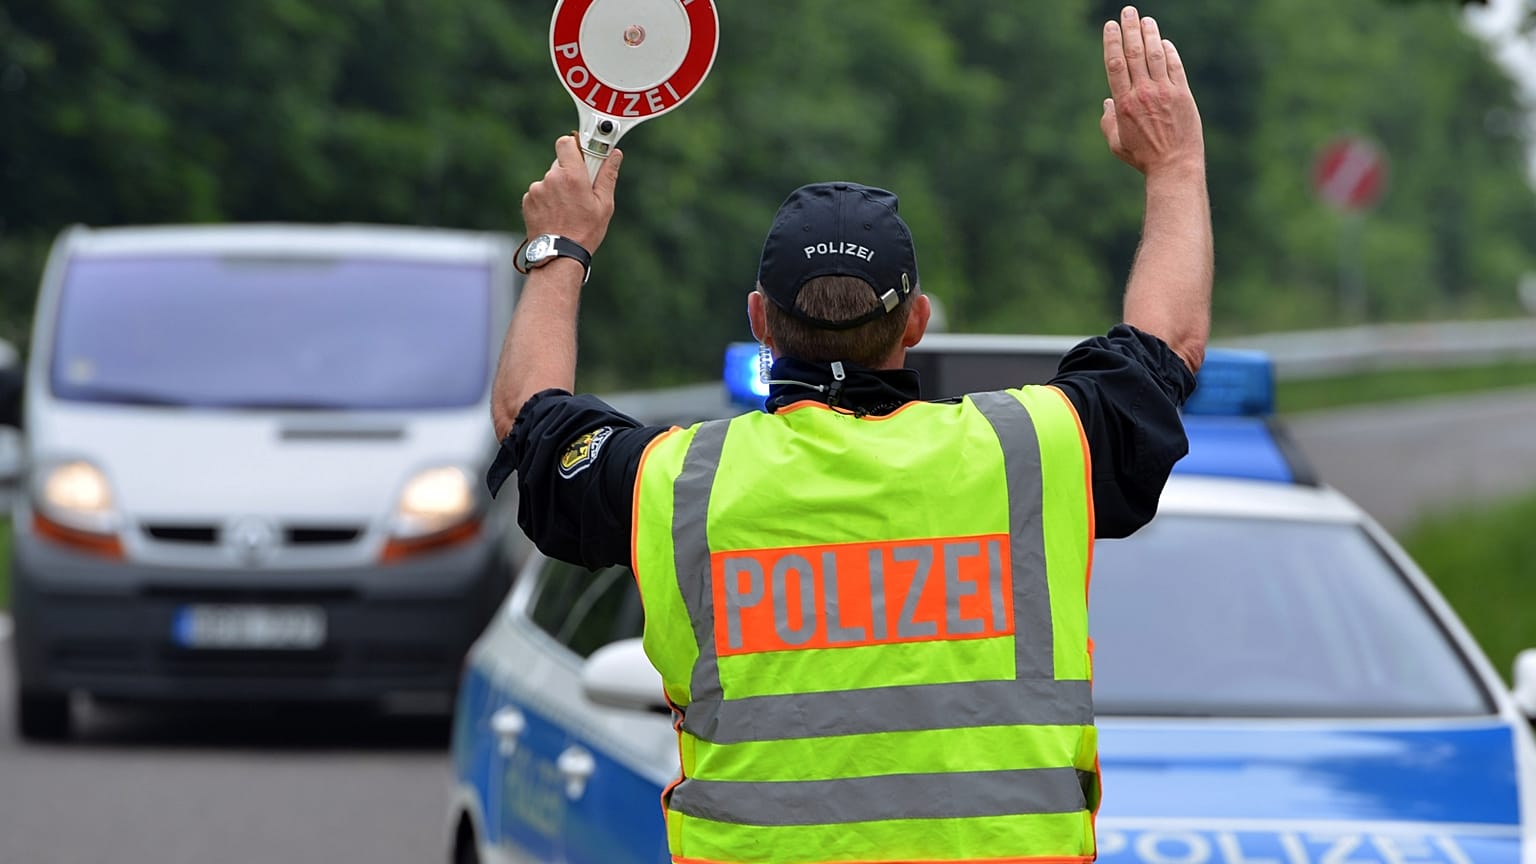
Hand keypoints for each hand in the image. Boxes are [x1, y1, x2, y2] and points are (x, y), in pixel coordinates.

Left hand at [521, 135, 622, 251]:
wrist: (558, 255)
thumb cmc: (584, 232)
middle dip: (570, 174)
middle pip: (560, 164)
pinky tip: (555, 215)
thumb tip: (615, 155)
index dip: (574, 146)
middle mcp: (551, 179)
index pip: (566, 142)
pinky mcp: (527, 201)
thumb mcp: (604, 204)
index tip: (582, 153)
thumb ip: (608, 175)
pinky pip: (539, 193)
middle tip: (580, 192)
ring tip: (567, 210)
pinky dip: (546, 200)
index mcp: (571, 176)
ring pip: (550, 180)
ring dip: (557, 189)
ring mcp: (537, 190)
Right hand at [1100, 6, 1203, 177]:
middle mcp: (1143, 94)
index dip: (1112, 42)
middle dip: (1130, 29)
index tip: (1110, 26)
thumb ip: (1108, 121)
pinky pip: (1175, 66)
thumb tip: (1107, 103)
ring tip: (1146, 20)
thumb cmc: (1143, 158)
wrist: (1174, 165)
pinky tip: (1163, 42)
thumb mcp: (1117, 143)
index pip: (1115, 64)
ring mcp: (1164, 92)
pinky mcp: (1183, 94)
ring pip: (1155, 55)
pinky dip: (1168, 52)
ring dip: (1150, 35)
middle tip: (1127, 12)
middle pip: (1134, 53)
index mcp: (1123, 104)